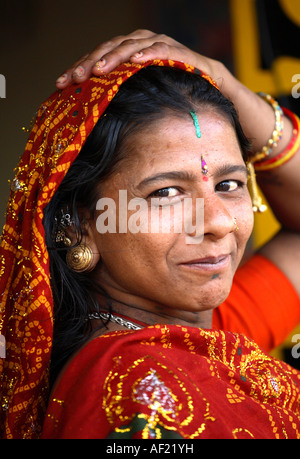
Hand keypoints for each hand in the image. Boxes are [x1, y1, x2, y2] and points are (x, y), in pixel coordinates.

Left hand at [55, 29, 220, 88]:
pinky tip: (135, 61)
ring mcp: (160, 45)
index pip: (98, 57)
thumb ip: (120, 100)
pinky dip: (149, 53)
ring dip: (115, 56)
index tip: (61, 84)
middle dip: (90, 62)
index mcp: (128, 55)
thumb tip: (91, 121)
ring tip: (99, 70)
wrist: (211, 89)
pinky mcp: (179, 52)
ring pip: (132, 46)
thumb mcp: (141, 98)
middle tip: (76, 77)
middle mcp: (141, 45)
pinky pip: (162, 49)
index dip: (79, 68)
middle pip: (110, 48)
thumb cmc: (172, 95)